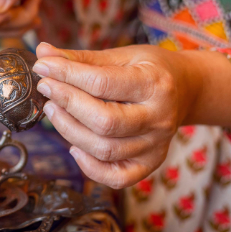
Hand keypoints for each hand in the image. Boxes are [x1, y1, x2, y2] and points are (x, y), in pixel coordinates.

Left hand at [32, 43, 227, 188]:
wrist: (188, 89)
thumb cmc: (150, 69)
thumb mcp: (123, 55)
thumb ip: (82, 58)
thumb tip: (43, 53)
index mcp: (155, 83)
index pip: (102, 83)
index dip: (66, 75)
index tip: (42, 67)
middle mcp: (159, 118)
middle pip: (104, 121)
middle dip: (67, 104)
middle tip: (46, 89)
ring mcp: (157, 145)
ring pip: (105, 150)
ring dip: (69, 131)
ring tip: (54, 111)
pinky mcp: (151, 164)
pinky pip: (116, 178)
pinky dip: (90, 168)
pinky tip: (74, 147)